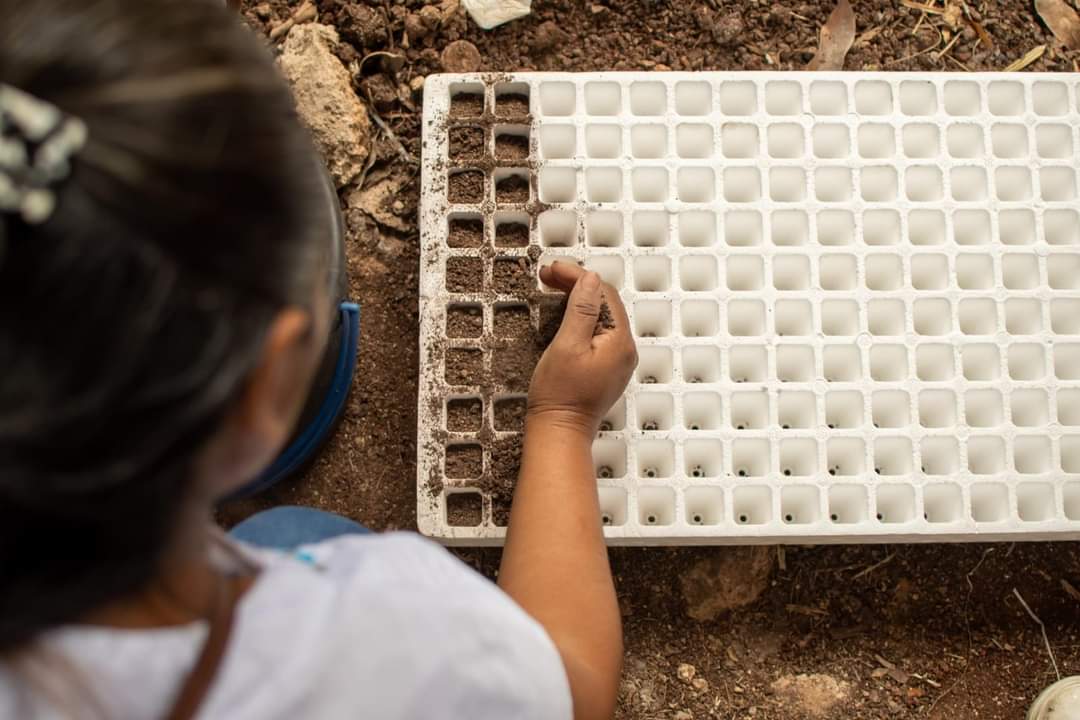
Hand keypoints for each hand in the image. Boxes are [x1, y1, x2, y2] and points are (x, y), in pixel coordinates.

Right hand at [527, 262, 637, 437]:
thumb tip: (590, 280)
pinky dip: (580, 318)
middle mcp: (624, 350)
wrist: (558, 432)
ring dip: (577, 299)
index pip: (603, 294)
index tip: (551, 270)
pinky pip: (597, 333)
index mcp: (620, 342)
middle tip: (547, 276)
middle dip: (576, 285)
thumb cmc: (559, 394)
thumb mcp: (566, 345)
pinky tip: (563, 313)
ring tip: (551, 289)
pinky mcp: (605, 369)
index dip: (577, 277)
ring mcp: (616, 361)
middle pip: (604, 304)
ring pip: (600, 317)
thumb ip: (581, 310)